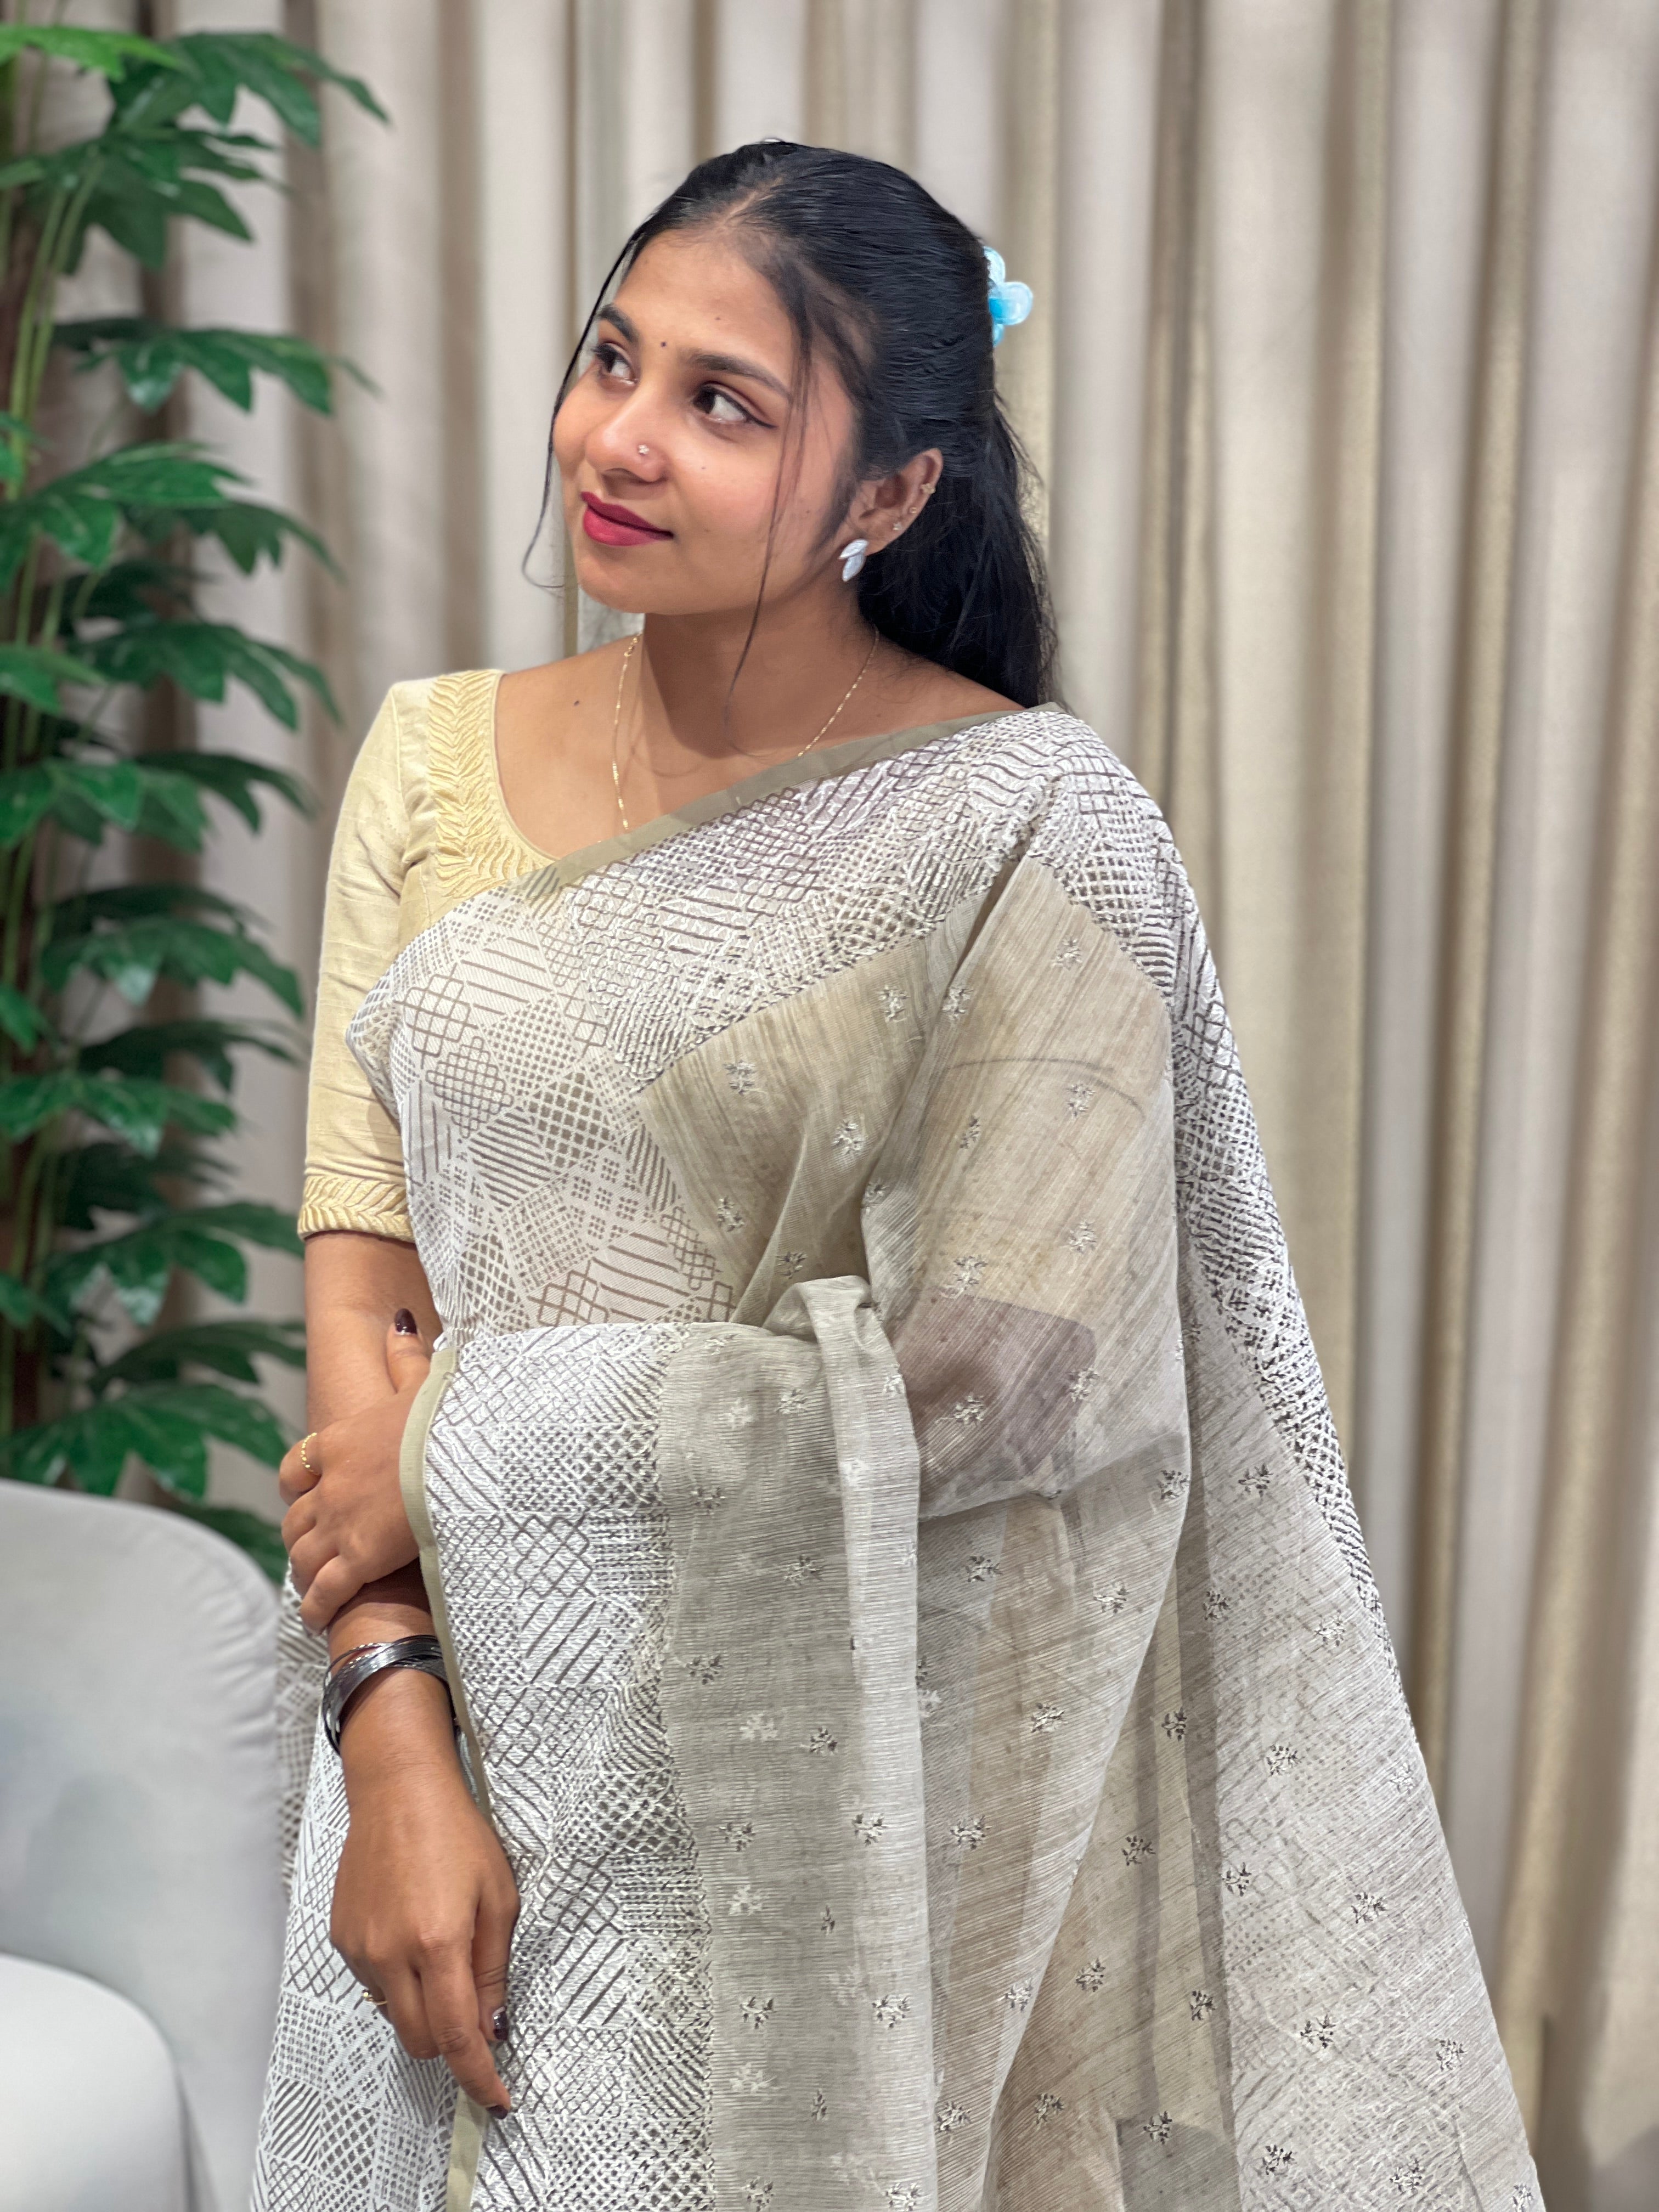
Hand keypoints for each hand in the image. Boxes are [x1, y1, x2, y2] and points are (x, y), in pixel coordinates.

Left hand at [282, 1310, 431, 1631]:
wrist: (456, 1457)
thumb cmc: (445, 1419)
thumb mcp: (423, 1384)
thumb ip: (406, 1358)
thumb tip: (400, 1322)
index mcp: (341, 1442)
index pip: (296, 1466)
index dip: (295, 1484)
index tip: (301, 1494)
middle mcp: (330, 1485)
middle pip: (295, 1517)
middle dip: (299, 1534)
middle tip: (310, 1548)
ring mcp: (340, 1523)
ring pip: (302, 1553)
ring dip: (304, 1570)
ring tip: (311, 1585)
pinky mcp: (357, 1558)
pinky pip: (324, 1590)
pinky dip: (316, 1606)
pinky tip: (317, 1617)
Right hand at [332, 1670, 518, 2113]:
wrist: (398, 1790)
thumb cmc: (457, 1834)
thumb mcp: (499, 1896)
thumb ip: (494, 1967)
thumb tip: (493, 2027)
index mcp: (438, 1943)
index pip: (457, 2037)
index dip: (479, 2077)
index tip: (497, 2099)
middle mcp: (392, 1954)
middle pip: (421, 2041)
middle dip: (452, 2042)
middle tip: (476, 2013)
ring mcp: (360, 1949)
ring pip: (395, 2016)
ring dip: (423, 2009)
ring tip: (441, 1953)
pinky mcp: (341, 1940)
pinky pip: (375, 1985)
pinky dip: (398, 1980)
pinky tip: (411, 1935)